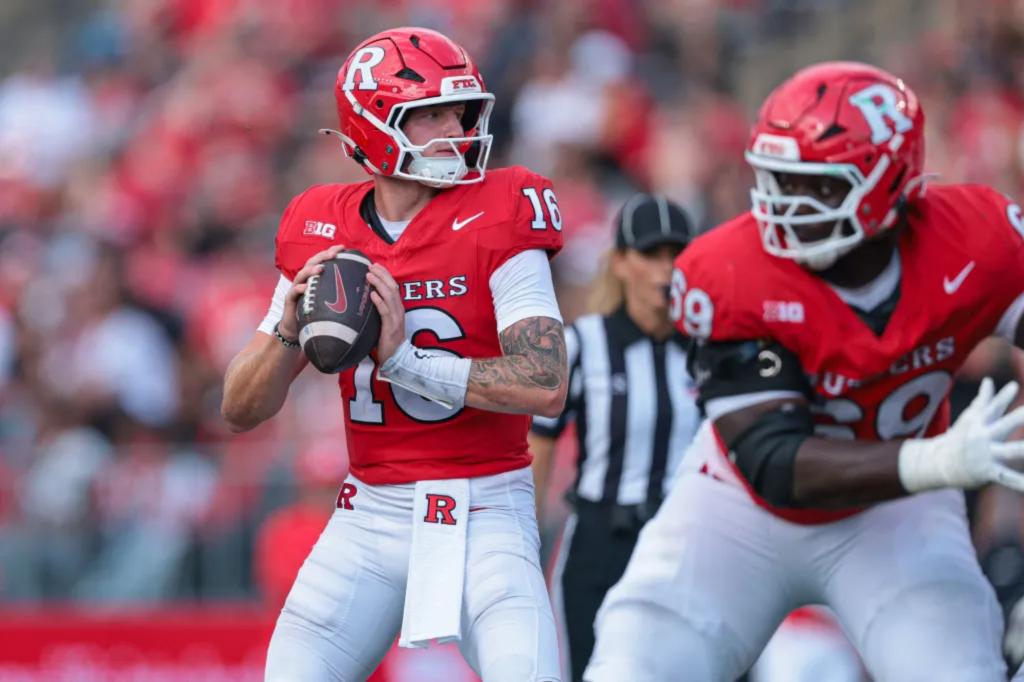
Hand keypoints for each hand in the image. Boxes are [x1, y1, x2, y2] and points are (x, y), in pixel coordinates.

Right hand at [278, 244, 346, 339]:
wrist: (295, 328)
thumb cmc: (314, 312)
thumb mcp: (326, 299)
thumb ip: (336, 291)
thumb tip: (359, 287)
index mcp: (313, 278)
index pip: (321, 260)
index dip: (330, 252)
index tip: (342, 247)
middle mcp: (303, 280)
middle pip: (311, 263)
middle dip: (322, 256)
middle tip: (334, 253)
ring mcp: (296, 289)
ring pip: (301, 275)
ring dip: (311, 270)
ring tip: (320, 268)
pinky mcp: (290, 301)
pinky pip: (293, 293)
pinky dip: (299, 289)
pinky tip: (304, 288)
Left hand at [366, 262, 405, 363]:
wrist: (396, 357)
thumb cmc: (387, 340)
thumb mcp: (383, 322)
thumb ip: (378, 310)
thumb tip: (366, 299)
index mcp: (397, 308)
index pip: (393, 287)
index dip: (385, 275)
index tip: (375, 266)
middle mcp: (398, 310)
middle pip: (392, 287)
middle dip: (382, 275)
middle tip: (371, 265)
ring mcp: (396, 318)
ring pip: (390, 296)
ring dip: (379, 284)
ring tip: (369, 275)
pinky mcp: (391, 327)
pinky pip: (385, 312)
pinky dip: (379, 302)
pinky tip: (372, 295)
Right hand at [898, 377, 1023, 492]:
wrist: (939, 463)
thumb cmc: (961, 437)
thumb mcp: (971, 417)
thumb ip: (985, 399)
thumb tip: (990, 380)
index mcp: (981, 423)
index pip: (994, 406)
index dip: (1004, 396)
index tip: (1014, 385)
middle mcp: (984, 437)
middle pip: (1006, 425)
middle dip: (1019, 418)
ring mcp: (986, 454)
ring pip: (1010, 452)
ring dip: (1022, 450)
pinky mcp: (988, 472)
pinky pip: (1007, 478)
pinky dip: (1020, 484)